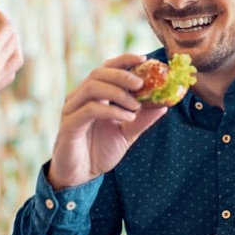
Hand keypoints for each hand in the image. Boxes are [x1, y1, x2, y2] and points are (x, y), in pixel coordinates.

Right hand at [47, 53, 167, 189]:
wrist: (80, 175)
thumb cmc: (99, 151)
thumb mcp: (127, 133)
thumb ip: (142, 118)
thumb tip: (164, 104)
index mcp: (93, 95)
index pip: (107, 69)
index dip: (124, 60)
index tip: (144, 59)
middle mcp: (80, 97)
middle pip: (99, 73)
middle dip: (122, 74)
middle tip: (142, 83)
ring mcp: (72, 109)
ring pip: (93, 87)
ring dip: (118, 92)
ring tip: (136, 106)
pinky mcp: (69, 124)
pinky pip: (89, 109)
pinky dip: (111, 110)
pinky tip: (127, 118)